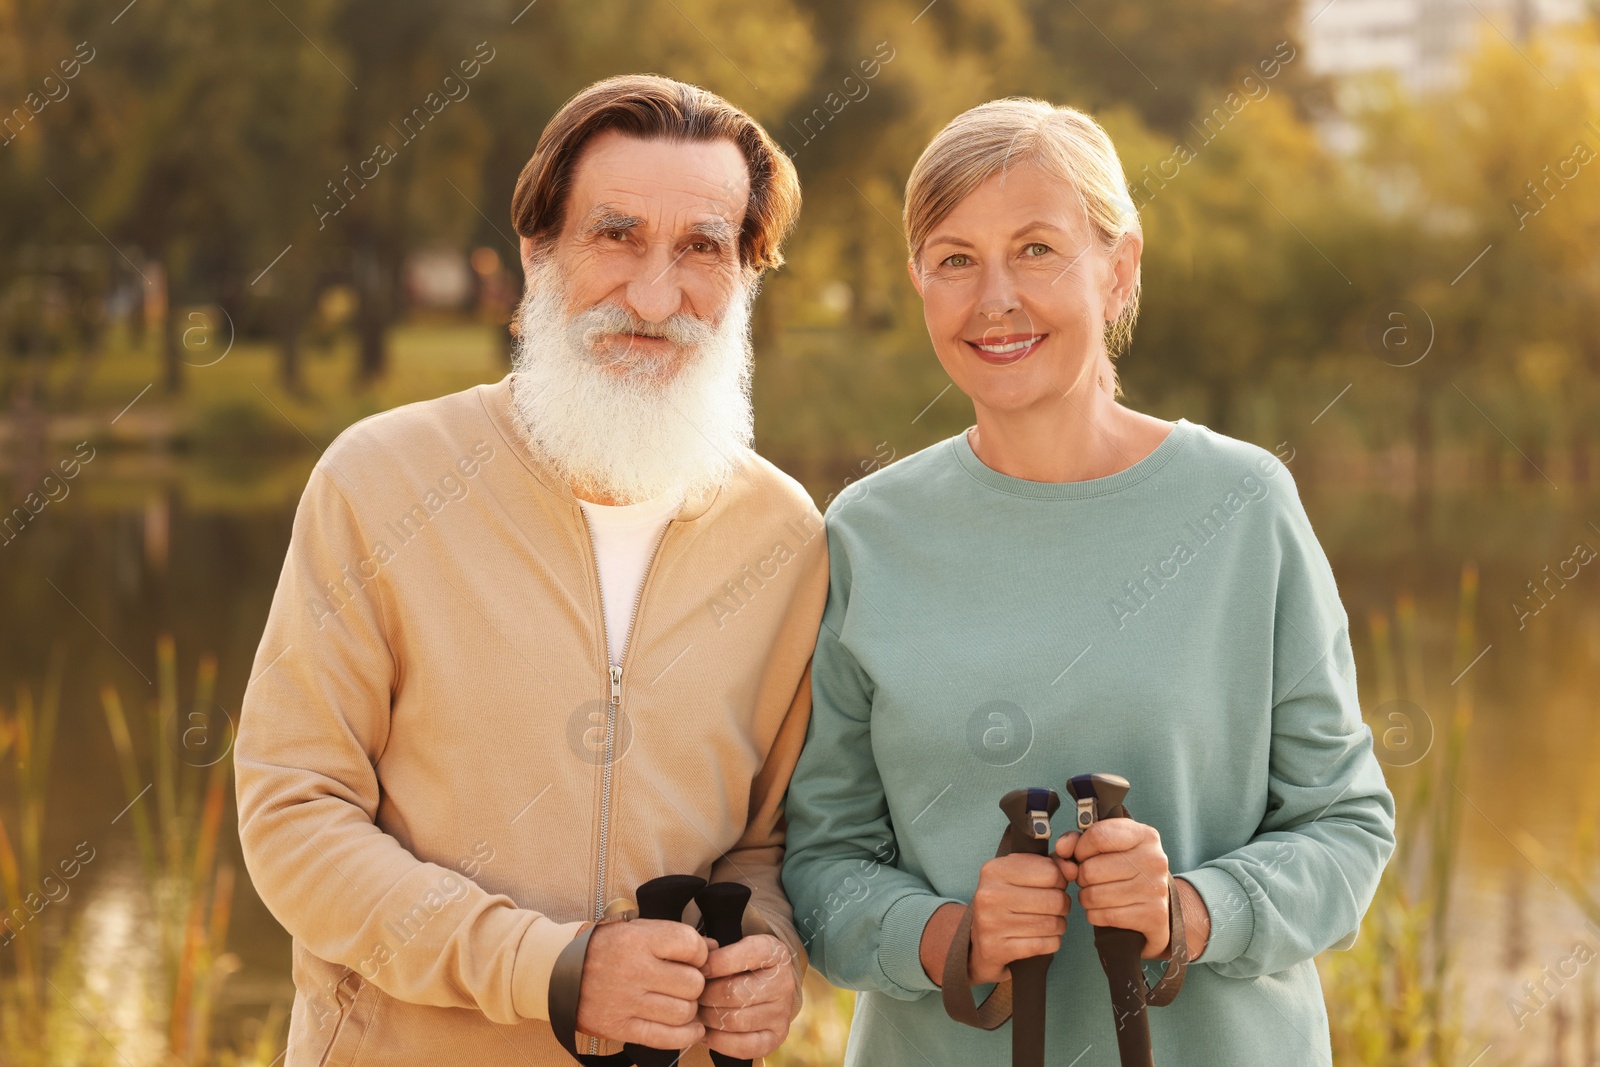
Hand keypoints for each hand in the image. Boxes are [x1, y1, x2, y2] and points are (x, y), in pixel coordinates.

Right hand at [575, 919, 709, 1046]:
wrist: (557, 971)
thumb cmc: (605, 948)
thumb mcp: (636, 930)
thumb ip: (674, 936)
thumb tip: (714, 948)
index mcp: (638, 940)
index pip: (691, 945)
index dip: (701, 953)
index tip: (694, 957)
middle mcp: (634, 970)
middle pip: (692, 983)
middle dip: (697, 983)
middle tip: (687, 982)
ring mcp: (627, 1002)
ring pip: (683, 1012)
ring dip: (690, 1009)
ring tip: (683, 1002)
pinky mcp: (620, 1027)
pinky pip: (666, 1037)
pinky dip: (686, 1035)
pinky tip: (691, 1027)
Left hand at [697, 933, 794, 1058]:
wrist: (768, 983)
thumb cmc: (741, 963)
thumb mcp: (733, 946)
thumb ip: (713, 952)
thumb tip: (696, 967)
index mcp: (775, 952)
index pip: (743, 956)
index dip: (714, 964)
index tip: (699, 969)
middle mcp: (783, 982)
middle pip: (734, 993)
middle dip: (706, 995)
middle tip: (693, 996)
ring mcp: (782, 1012)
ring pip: (735, 1020)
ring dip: (708, 1018)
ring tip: (699, 1011)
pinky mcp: (777, 1037)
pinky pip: (744, 1046)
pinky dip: (719, 1041)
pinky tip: (708, 1031)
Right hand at [967, 852, 1069, 983]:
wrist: (979, 941)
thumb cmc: (1007, 902)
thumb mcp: (1021, 875)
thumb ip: (1051, 865)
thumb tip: (1073, 868)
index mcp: (995, 870)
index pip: (1051, 872)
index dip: (1060, 881)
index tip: (1051, 886)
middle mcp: (989, 895)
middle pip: (1055, 900)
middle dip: (1062, 905)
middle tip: (1053, 907)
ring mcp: (991, 923)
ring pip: (1053, 924)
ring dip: (1058, 925)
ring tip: (1047, 922)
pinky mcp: (997, 949)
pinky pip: (1046, 945)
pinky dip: (1051, 942)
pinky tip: (1040, 938)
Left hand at [1054, 818, 1171, 958]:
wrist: (1161, 907)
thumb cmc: (1127, 871)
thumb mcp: (1108, 847)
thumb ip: (1078, 841)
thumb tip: (1062, 849)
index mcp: (1144, 836)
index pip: (1097, 836)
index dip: (1080, 849)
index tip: (1082, 856)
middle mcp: (1153, 860)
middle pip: (1090, 869)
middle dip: (1082, 877)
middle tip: (1092, 880)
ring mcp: (1155, 889)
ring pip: (1093, 895)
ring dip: (1087, 898)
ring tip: (1098, 894)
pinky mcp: (1152, 916)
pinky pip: (1103, 915)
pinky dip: (1096, 915)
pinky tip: (1105, 910)